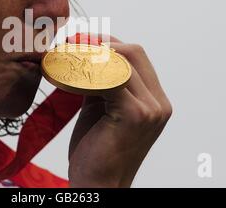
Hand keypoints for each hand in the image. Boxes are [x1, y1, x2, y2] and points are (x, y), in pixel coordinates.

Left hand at [68, 37, 171, 187]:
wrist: (98, 185)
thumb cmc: (96, 150)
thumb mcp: (102, 109)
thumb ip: (102, 83)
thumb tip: (87, 57)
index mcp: (155, 100)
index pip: (136, 57)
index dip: (109, 43)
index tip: (82, 39)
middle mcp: (159, 103)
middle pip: (134, 52)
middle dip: (102, 43)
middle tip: (73, 43)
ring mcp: (151, 109)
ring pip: (122, 61)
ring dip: (92, 56)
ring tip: (67, 56)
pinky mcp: (135, 115)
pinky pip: (111, 79)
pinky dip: (88, 73)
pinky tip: (69, 76)